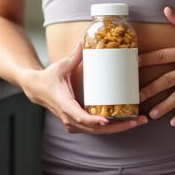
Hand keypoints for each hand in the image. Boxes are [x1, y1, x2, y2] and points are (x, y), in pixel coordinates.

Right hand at [22, 42, 146, 134]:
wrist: (37, 90)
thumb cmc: (49, 78)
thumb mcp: (61, 66)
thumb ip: (73, 56)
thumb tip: (83, 43)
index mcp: (65, 105)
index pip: (80, 117)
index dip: (94, 121)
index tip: (107, 120)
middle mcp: (70, 118)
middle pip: (96, 129)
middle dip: (118, 127)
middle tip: (137, 121)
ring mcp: (74, 123)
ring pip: (98, 132)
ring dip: (118, 128)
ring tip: (137, 121)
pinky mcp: (78, 124)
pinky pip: (96, 129)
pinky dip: (111, 128)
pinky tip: (126, 122)